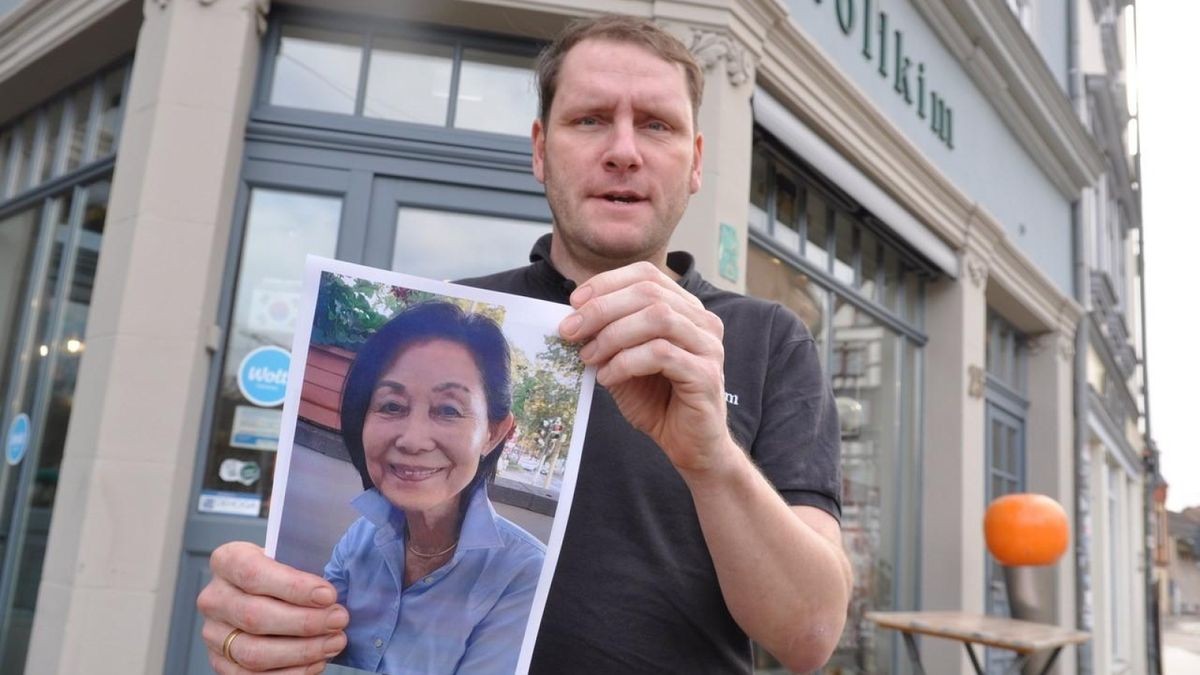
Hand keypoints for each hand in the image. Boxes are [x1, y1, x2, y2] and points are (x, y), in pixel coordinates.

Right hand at [196, 541, 347, 672]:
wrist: (264, 592)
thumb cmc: (282, 573)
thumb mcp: (290, 556)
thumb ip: (305, 567)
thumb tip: (332, 595)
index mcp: (227, 561)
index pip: (254, 573)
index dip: (294, 587)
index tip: (328, 595)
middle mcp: (214, 598)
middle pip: (255, 616)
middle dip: (304, 622)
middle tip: (338, 620)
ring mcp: (213, 633)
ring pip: (254, 652)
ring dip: (301, 651)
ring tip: (333, 642)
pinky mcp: (222, 662)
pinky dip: (289, 673)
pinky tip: (316, 662)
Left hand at [559, 262, 735, 473]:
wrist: (689, 445)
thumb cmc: (658, 401)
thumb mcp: (623, 362)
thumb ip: (606, 338)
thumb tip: (572, 318)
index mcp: (685, 309)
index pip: (647, 275)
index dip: (607, 283)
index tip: (574, 302)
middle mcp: (702, 321)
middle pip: (649, 293)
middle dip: (602, 309)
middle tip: (570, 330)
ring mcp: (708, 346)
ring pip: (657, 318)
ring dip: (613, 335)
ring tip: (589, 357)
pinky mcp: (706, 374)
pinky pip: (661, 354)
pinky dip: (626, 362)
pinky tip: (608, 377)